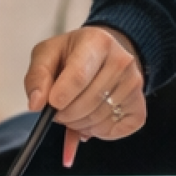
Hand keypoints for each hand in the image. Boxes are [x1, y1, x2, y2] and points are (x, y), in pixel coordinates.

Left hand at [25, 25, 146, 165]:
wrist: (105, 54)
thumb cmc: (74, 54)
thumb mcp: (48, 54)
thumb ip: (37, 76)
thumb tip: (36, 103)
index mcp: (97, 42)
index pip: (79, 75)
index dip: (61, 95)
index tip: (51, 104)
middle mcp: (122, 61)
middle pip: (88, 102)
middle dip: (65, 114)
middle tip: (57, 111)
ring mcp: (134, 85)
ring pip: (99, 120)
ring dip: (78, 124)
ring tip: (73, 112)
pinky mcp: (139, 107)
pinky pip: (115, 131)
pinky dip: (97, 133)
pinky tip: (90, 120)